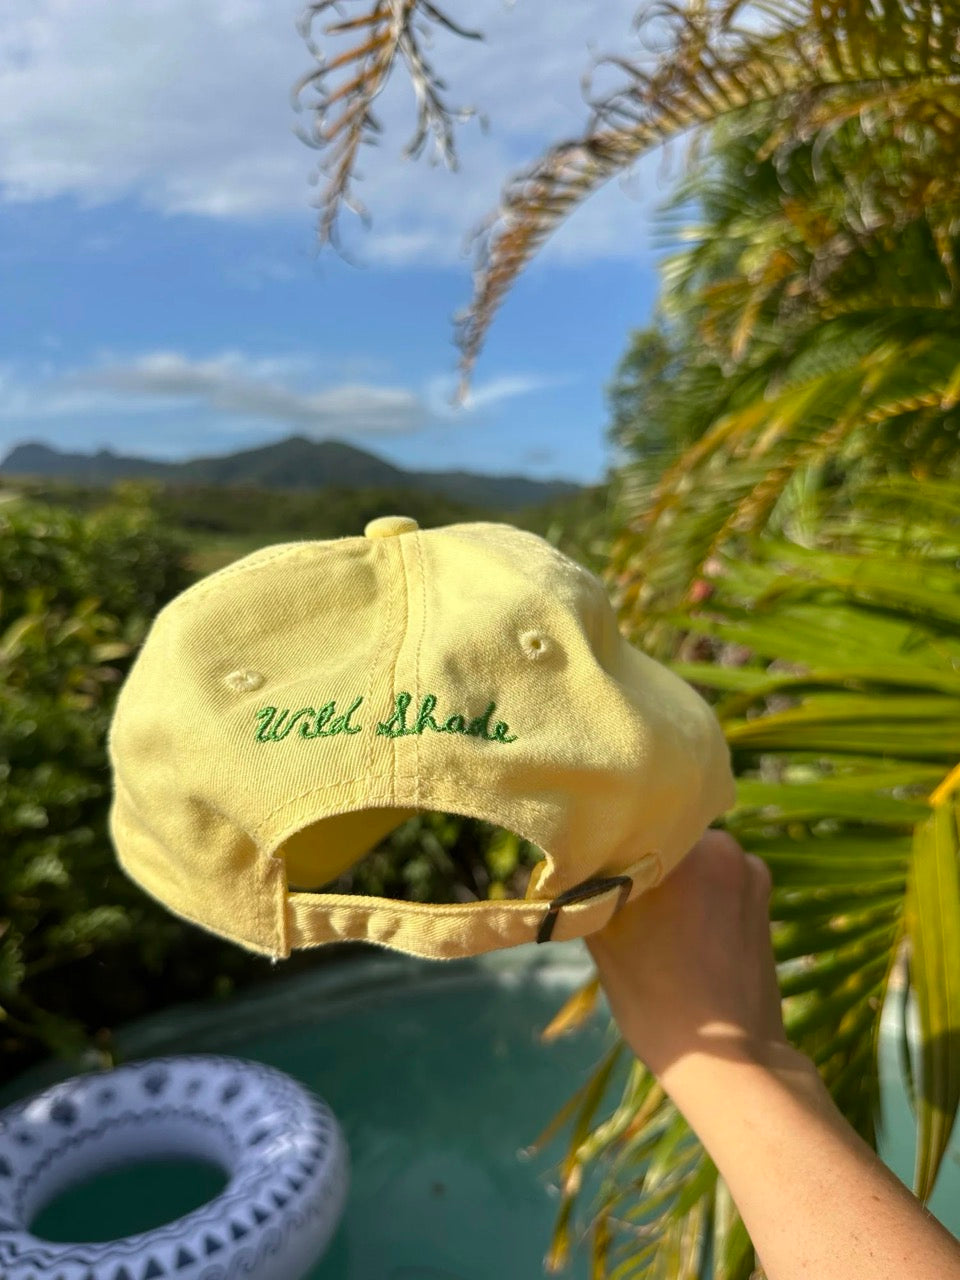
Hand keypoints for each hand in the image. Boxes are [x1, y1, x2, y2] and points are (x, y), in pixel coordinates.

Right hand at [586, 829, 789, 1082]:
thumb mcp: (605, 942)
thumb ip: (587, 891)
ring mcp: (752, 874)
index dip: (603, 842)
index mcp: (687, 851)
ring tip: (647, 919)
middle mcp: (726, 850)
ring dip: (669, 878)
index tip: (584, 863)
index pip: (630, 824)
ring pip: (691, 859)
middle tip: (613, 891)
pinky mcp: (763, 900)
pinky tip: (677, 931)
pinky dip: (697, 896)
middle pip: (663, 837)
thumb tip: (570, 866)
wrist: (732, 1063)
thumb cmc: (658, 1002)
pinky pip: (717, 881)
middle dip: (638, 859)